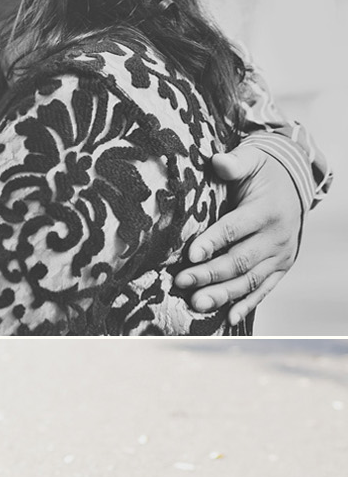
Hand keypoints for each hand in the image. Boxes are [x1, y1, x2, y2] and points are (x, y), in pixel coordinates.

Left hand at [181, 145, 300, 320]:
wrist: (295, 181)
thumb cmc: (264, 171)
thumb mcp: (252, 159)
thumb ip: (235, 162)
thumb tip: (218, 162)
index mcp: (268, 210)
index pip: (236, 229)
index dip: (213, 242)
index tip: (190, 255)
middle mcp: (277, 237)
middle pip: (240, 260)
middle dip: (210, 274)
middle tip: (181, 282)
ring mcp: (281, 256)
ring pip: (250, 280)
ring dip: (223, 294)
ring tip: (196, 303)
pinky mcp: (281, 267)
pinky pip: (264, 289)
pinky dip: (247, 304)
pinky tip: (228, 317)